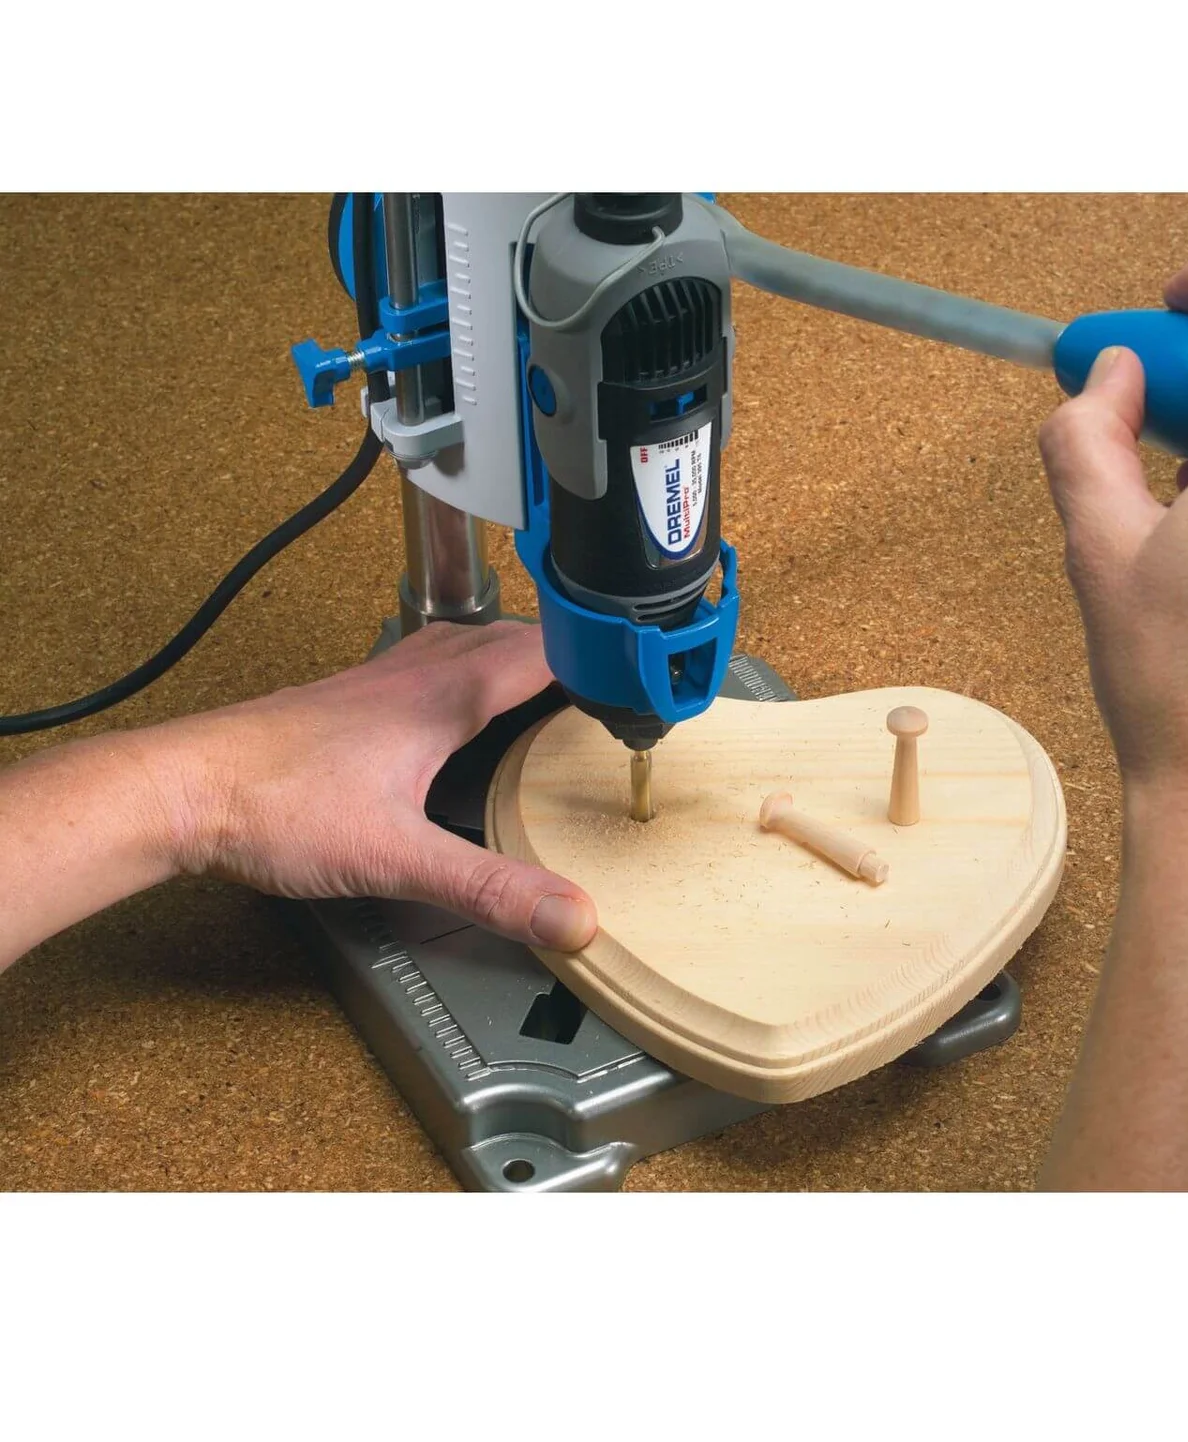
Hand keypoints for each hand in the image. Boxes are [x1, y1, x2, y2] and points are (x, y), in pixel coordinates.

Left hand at [147, 620, 597, 950]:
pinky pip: (432, 661)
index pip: (546, 649)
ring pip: (469, 641)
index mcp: (444, 693)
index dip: (601, 659)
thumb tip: (571, 915)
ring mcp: (381, 679)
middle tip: (610, 686)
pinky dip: (471, 670)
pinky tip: (461, 706)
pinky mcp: (352, 697)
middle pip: (514, 636)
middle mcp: (416, 672)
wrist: (182, 788)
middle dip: (570, 653)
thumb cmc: (275, 807)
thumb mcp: (397, 858)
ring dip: (519, 654)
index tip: (642, 680)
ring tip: (553, 683)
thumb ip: (490, 888)